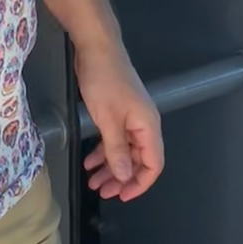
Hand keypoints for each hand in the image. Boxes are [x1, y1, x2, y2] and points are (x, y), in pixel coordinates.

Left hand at [76, 43, 163, 200]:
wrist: (95, 47)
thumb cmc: (104, 80)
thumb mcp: (108, 120)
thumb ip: (117, 150)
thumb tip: (124, 176)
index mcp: (148, 126)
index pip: (153, 164)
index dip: (140, 183)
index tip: (122, 196)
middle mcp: (143, 124)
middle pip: (137, 160)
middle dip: (121, 178)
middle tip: (102, 191)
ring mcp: (130, 117)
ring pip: (124, 151)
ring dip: (110, 167)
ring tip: (93, 181)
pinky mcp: (117, 111)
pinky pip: (114, 138)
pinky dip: (104, 151)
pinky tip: (90, 161)